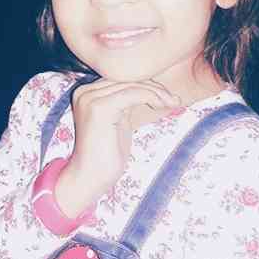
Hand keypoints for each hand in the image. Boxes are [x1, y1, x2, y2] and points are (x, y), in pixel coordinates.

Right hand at [55, 79, 180, 216]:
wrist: (91, 178)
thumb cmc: (107, 155)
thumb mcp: (119, 122)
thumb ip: (126, 104)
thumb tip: (153, 88)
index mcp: (87, 93)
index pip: (121, 80)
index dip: (147, 85)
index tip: (168, 96)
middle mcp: (84, 92)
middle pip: (126, 80)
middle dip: (154, 87)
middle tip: (174, 99)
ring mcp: (90, 98)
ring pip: (132, 85)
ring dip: (156, 92)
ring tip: (172, 102)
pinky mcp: (99, 107)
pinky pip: (132, 94)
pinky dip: (151, 97)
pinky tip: (162, 105)